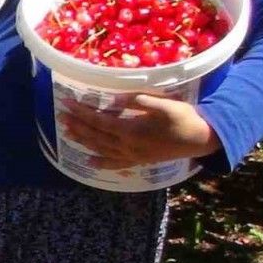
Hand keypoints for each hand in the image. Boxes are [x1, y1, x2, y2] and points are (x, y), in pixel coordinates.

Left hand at [59, 94, 221, 169]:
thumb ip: (141, 101)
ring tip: (68, 133)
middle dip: (78, 125)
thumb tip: (116, 99)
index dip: (82, 113)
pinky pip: (116, 163)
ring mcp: (134, 156)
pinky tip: (90, 163)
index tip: (67, 103)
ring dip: (84, 141)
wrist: (201, 140)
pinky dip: (102, 163)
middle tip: (61, 115)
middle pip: (96, 136)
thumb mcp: (165, 104)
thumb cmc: (184, 118)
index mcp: (132, 131)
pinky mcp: (140, 160)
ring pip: (102, 149)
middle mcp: (129, 146)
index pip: (100, 121)